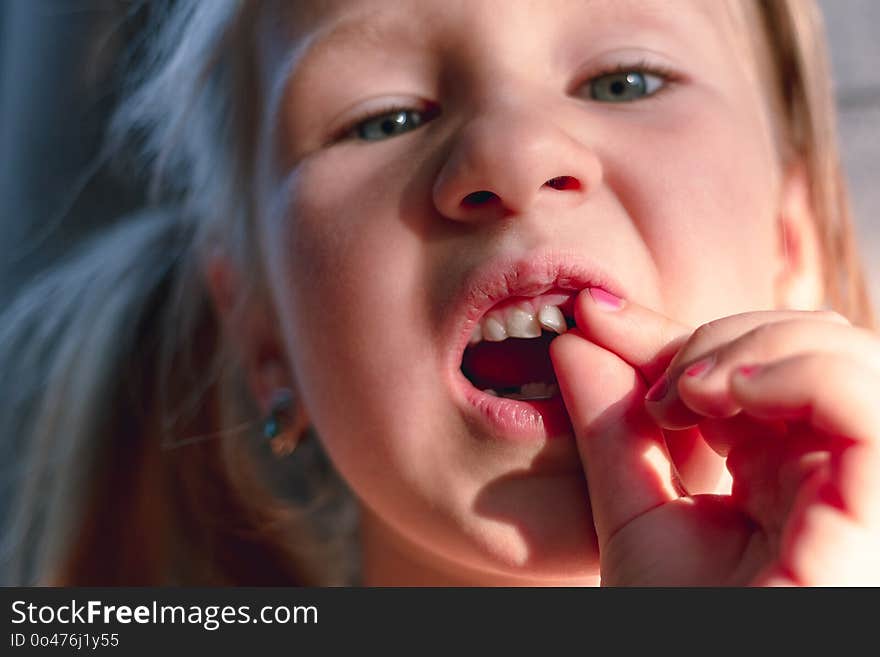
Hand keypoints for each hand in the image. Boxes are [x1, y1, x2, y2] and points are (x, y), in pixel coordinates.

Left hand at [549, 288, 879, 584]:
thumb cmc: (675, 627)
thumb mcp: (629, 513)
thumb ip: (609, 426)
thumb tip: (573, 338)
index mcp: (778, 470)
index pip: (743, 363)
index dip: (670, 331)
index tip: (592, 317)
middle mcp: (828, 470)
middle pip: (804, 342)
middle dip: (718, 334)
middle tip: (653, 385)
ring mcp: (859, 483)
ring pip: (844, 352)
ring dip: (753, 346)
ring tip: (685, 391)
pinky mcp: (876, 504)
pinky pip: (863, 403)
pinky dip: (793, 372)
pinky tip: (720, 395)